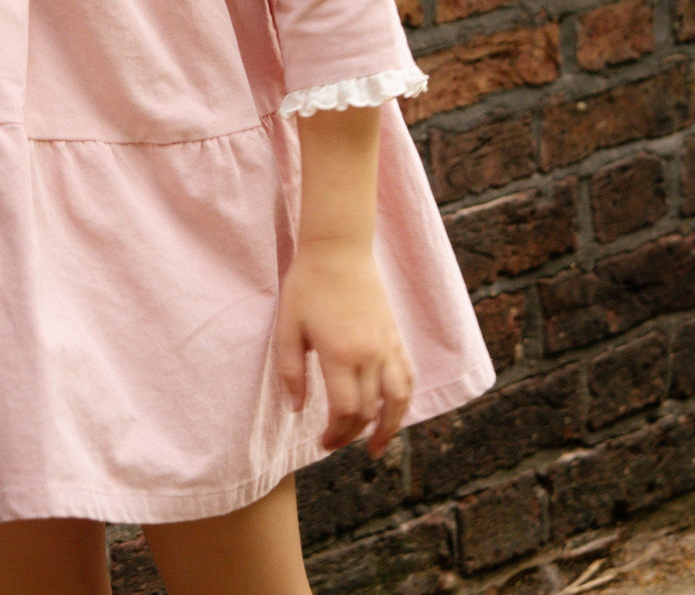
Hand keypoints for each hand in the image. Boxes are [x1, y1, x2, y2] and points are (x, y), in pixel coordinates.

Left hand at [275, 238, 411, 454]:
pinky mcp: (394, 335)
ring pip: (398, 399)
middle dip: (353, 434)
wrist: (338, 249)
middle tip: (335, 443)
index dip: (336, 434)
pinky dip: (404, 399)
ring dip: (390, 427)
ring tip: (378, 446)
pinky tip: (395, 411)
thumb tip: (297, 409)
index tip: (323, 443)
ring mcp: (386, 345)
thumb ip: (290, 371)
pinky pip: (407, 375)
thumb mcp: (288, 326)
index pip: (345, 411)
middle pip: (369, 410)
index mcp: (339, 354)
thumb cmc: (307, 284)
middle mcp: (369, 354)